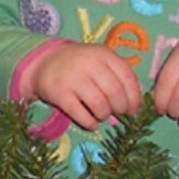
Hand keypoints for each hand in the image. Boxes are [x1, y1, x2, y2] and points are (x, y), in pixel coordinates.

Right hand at [24, 43, 141, 129]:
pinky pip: (80, 114)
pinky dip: (90, 123)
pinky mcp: (59, 94)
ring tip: (102, 115)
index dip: (134, 97)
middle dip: (120, 108)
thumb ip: (118, 75)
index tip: (133, 109)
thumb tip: (134, 104)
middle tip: (117, 113)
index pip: (127, 77)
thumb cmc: (79, 65)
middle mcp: (88, 63)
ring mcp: (72, 78)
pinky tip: (91, 124)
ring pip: (99, 105)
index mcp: (103, 54)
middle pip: (115, 92)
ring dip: (104, 115)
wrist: (44, 63)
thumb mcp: (99, 61)